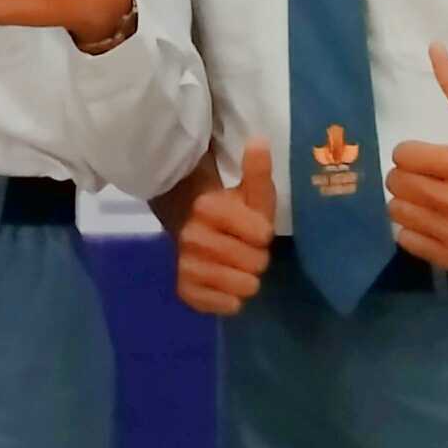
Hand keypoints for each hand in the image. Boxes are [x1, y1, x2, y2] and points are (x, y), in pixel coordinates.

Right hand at [175, 153, 276, 316]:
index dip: (263, 233)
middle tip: (246, 249)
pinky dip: (230, 300)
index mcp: (207, 207)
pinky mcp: (184, 289)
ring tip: (239, 268)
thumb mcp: (247, 190)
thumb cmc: (229, 210)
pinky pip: (222, 306)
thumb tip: (260, 141)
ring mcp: (186, 264)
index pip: (261, 235)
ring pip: (242, 287)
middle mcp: (192, 236)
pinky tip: (227, 287)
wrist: (192, 230)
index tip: (255, 229)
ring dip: (247, 280)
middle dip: (258, 258)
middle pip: (255, 264)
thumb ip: (256, 170)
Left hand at [387, 44, 447, 273]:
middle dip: (406, 176)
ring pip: (397, 211)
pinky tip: (433, 221)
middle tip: (425, 177)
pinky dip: (413, 230)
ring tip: (427, 199)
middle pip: (397, 182)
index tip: (426, 156)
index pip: (404, 154)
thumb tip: (434, 47)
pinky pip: (405, 240)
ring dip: (407, 202)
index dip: (411, 153)